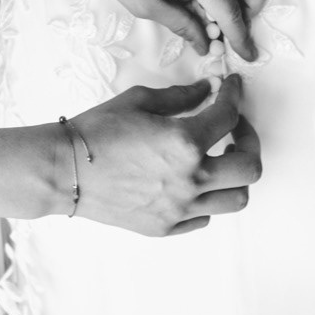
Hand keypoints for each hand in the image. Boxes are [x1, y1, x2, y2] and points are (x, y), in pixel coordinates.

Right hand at [60, 76, 261, 236]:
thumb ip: (181, 97)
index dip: (235, 95)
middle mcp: (190, 180)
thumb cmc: (97, 131)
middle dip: (249, 141)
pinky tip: (192, 181)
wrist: (65, 170)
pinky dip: (207, 199)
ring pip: (236, 200)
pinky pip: (204, 217)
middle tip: (235, 127)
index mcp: (185, 143)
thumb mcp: (139, 100)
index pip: (229, 116)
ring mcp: (180, 208)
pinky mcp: (166, 226)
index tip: (232, 87)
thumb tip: (207, 90)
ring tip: (219, 159)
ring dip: (235, 176)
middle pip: (249, 168)